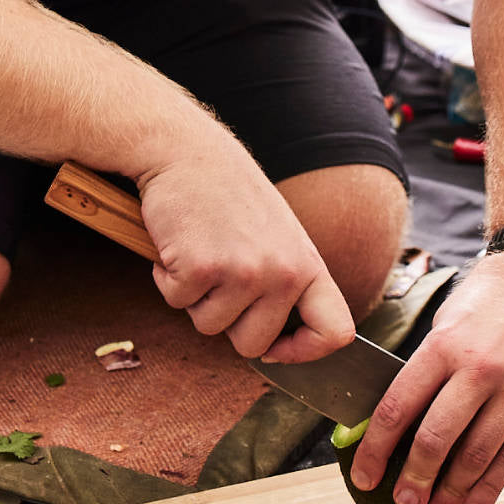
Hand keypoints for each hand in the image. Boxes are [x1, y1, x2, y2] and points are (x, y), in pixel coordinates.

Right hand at [134, 137, 354, 361]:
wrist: (187, 151)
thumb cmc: (229, 193)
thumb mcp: (278, 236)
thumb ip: (286, 282)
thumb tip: (277, 346)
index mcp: (308, 263)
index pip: (335, 331)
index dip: (305, 352)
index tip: (276, 350)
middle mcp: (284, 271)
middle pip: (253, 344)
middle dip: (227, 321)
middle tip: (219, 274)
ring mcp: (244, 271)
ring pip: (209, 327)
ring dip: (195, 296)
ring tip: (201, 249)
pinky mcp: (202, 268)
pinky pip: (176, 302)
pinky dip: (168, 278)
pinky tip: (179, 242)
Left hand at [347, 251, 503, 503]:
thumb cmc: (489, 296)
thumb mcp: (446, 322)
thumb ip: (426, 369)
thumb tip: (396, 419)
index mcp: (444, 344)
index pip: (399, 405)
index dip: (376, 447)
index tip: (365, 474)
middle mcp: (479, 367)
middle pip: (436, 437)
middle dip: (413, 478)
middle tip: (403, 503)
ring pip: (476, 453)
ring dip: (452, 491)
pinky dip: (491, 486)